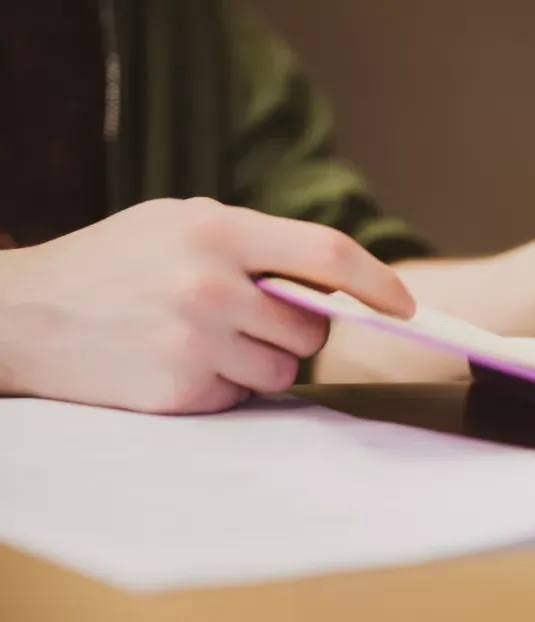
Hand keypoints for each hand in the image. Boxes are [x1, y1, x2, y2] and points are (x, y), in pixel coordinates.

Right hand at [0, 198, 413, 412]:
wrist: (24, 316)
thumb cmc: (111, 264)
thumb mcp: (177, 222)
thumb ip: (253, 244)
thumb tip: (333, 285)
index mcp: (215, 229)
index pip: (327, 253)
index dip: (378, 281)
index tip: (407, 306)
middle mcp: (210, 285)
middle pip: (312, 328)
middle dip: (299, 331)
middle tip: (256, 321)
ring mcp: (195, 342)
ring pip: (284, 371)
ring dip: (263, 363)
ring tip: (208, 341)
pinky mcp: (181, 392)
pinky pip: (242, 398)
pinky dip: (225, 386)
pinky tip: (181, 364)